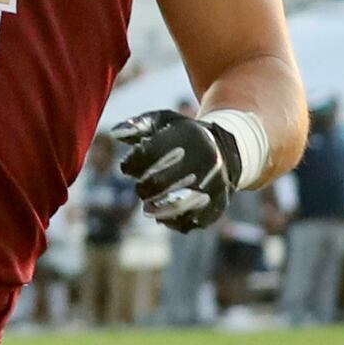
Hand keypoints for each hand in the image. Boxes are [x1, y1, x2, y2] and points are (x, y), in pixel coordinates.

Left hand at [105, 108, 261, 229]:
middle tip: (143, 189)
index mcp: (188, 136)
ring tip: (150, 207)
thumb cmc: (184, 136)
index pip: (147, 154)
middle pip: (158, 183)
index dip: (131, 164)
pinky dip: (174, 222)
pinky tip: (167, 216)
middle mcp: (205, 159)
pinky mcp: (219, 203)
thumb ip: (139, 125)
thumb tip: (116, 133)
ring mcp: (214, 183)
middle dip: (143, 189)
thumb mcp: (165, 122)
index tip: (129, 167)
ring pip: (176, 207)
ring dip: (156, 209)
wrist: (228, 150)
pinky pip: (192, 221)